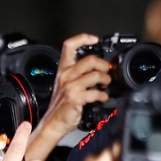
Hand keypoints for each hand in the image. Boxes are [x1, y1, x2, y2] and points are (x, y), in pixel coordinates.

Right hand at [26, 33, 110, 160]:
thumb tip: (99, 70)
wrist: (54, 122)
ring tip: (106, 85)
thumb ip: (80, 75)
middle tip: (106, 72)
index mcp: (63, 69)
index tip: (94, 39)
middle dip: (103, 65)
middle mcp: (66, 75)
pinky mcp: (75, 97)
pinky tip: (102, 97)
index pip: (69, 45)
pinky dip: (103, 95)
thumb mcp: (67, 84)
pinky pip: (96, 92)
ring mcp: (70, 86)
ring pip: (95, 75)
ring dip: (106, 80)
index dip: (83, 38)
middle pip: (89, 59)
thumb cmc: (62, 105)